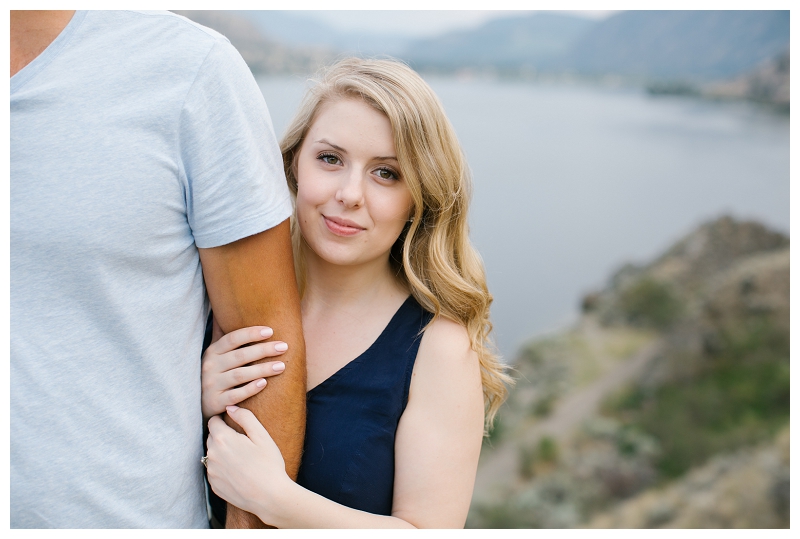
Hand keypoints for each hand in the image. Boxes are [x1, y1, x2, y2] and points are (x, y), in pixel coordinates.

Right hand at [202, 326, 288, 419]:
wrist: (199, 404)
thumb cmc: (216, 374)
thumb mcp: (216, 355)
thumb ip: (224, 336)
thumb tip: (226, 309)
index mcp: (212, 352)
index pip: (232, 339)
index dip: (251, 334)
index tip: (270, 331)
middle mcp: (210, 367)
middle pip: (240, 356)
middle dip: (263, 350)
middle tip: (284, 347)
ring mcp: (212, 385)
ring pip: (240, 375)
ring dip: (262, 369)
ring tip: (281, 366)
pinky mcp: (216, 403)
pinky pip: (235, 395)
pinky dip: (249, 389)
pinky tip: (264, 383)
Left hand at [206, 406, 290, 521]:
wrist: (270, 496)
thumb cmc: (269, 464)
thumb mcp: (262, 435)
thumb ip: (245, 417)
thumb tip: (230, 408)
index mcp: (223, 439)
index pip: (213, 421)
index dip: (223, 420)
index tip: (234, 426)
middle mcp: (212, 455)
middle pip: (212, 438)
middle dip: (222, 436)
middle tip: (242, 442)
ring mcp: (211, 472)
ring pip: (212, 455)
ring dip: (222, 453)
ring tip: (242, 459)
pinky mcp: (214, 485)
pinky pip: (215, 471)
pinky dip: (223, 469)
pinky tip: (239, 472)